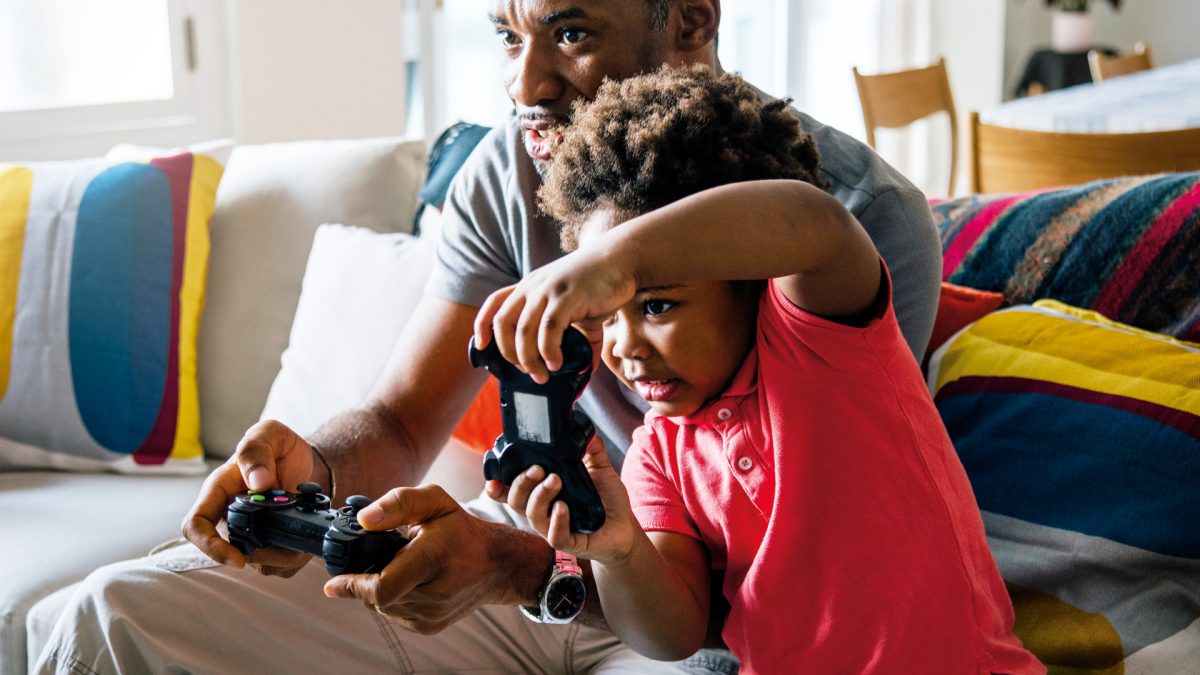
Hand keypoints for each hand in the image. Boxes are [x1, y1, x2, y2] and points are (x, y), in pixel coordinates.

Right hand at [181, 419, 316, 575]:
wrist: (305, 462)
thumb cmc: (279, 447)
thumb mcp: (269, 434)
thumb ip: (257, 451)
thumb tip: (258, 483)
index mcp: (219, 491)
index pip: (196, 526)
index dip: (210, 546)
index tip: (237, 558)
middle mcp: (229, 516)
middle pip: (231, 551)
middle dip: (264, 553)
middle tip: (292, 539)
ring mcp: (248, 533)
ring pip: (260, 563)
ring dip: (285, 556)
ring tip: (304, 533)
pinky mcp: (270, 545)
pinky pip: (281, 566)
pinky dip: (297, 557)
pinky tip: (307, 538)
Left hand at [323, 484, 535, 633]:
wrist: (497, 564)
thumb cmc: (461, 530)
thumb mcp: (434, 501)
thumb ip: (397, 503)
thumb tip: (363, 520)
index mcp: (433, 558)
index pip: (382, 587)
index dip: (352, 586)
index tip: (332, 584)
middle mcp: (434, 593)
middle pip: (378, 596)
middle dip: (368, 578)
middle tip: (383, 557)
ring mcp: (433, 615)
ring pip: (384, 607)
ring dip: (382, 588)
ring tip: (403, 566)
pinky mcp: (430, 626)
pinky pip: (395, 614)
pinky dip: (394, 598)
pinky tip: (411, 581)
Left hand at [473, 247, 634, 382]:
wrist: (622, 259)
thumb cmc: (598, 283)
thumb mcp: (578, 309)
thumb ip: (575, 338)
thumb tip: (583, 371)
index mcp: (529, 287)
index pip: (494, 303)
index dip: (482, 325)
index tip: (481, 346)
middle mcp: (533, 286)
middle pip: (503, 323)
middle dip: (509, 353)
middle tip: (527, 371)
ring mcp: (548, 290)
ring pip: (523, 330)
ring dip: (529, 358)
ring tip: (543, 373)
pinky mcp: (567, 296)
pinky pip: (549, 328)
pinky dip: (549, 350)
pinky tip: (557, 362)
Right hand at [502, 437, 639, 564]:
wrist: (625, 527)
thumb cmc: (607, 500)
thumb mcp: (600, 469)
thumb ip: (591, 449)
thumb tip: (585, 428)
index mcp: (543, 494)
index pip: (512, 492)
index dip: (498, 487)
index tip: (492, 478)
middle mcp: (543, 511)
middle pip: (516, 500)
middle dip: (522, 482)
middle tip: (538, 468)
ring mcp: (553, 528)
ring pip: (532, 515)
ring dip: (540, 496)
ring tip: (555, 480)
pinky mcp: (569, 543)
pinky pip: (554, 536)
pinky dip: (556, 521)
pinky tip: (563, 507)